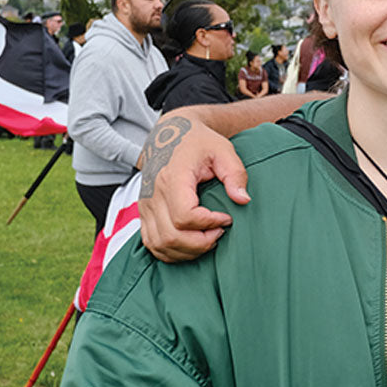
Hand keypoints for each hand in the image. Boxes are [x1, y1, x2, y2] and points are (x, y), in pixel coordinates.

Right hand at [136, 114, 250, 262]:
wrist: (168, 135)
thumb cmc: (197, 143)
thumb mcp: (223, 150)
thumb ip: (235, 174)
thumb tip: (243, 200)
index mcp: (172, 178)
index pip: (185, 216)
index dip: (209, 223)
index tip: (226, 217)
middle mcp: (152, 195)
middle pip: (172, 236)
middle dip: (201, 242)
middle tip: (220, 232)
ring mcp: (145, 207)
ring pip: (160, 245)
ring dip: (188, 250)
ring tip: (208, 238)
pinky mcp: (143, 214)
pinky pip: (152, 244)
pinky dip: (172, 252)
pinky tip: (192, 243)